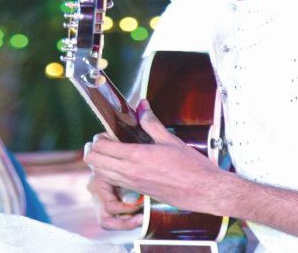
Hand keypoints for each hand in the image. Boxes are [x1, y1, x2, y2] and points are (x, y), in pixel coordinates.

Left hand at [83, 99, 228, 216]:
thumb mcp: (170, 139)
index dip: (99, 138)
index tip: (108, 133)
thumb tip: (142, 105)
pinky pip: (114, 183)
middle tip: (105, 142)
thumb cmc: (191, 166)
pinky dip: (110, 173)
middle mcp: (130, 172)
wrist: (204, 191)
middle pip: (93, 162)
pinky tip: (122, 165)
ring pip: (100, 175)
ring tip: (112, 153)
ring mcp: (132, 184)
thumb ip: (151, 122)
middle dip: (93, 149)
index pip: (101, 147)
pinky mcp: (138, 192)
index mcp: (136, 156)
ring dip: (100, 163)